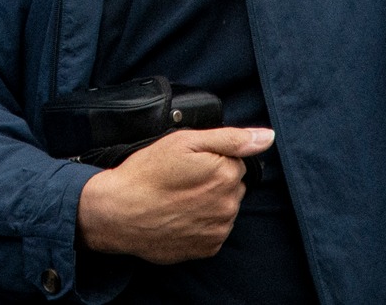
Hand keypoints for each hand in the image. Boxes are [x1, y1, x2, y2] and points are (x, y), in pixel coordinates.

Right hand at [74, 126, 272, 263]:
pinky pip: (214, 230)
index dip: (211, 158)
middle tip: (181, 180)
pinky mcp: (207, 248)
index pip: (235, 160)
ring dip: (208, 203)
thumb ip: (230, 138)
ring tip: (177, 198)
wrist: (118, 213)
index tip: (188, 163)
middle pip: (232, 185)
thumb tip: (268, 137)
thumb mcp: (184, 141)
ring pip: (223, 208)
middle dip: (214, 180)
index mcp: (227, 174)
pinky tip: (179, 216)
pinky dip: (201, 223)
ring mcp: (218, 230)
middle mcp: (229, 205)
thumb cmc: (147, 173)